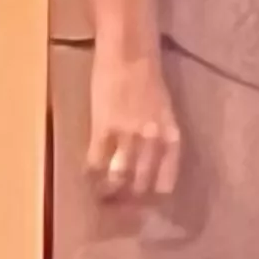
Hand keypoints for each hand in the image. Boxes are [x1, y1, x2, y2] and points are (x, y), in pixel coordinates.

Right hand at [84, 48, 183, 202]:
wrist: (130, 55)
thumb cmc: (148, 77)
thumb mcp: (163, 108)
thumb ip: (158, 132)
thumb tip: (148, 156)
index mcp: (171, 132)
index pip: (168, 172)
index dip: (159, 189)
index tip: (153, 201)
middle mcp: (152, 137)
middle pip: (142, 179)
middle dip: (131, 196)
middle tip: (121, 204)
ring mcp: (127, 134)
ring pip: (118, 175)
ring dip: (109, 189)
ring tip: (103, 196)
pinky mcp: (103, 128)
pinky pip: (96, 160)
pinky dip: (91, 172)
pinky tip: (87, 176)